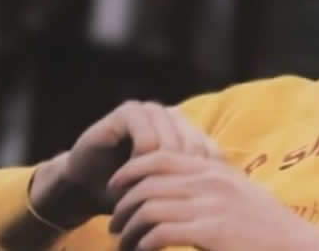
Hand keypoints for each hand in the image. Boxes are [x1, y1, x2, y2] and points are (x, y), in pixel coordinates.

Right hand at [30, 101, 220, 227]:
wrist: (86, 187)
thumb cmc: (132, 193)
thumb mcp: (168, 191)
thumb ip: (195, 186)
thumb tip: (233, 196)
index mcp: (188, 131)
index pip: (211, 152)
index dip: (204, 180)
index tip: (195, 207)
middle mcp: (173, 116)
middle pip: (194, 148)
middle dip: (182, 179)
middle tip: (170, 205)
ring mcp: (152, 110)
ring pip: (172, 144)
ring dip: (161, 173)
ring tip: (149, 195)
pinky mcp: (128, 112)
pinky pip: (148, 138)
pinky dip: (143, 161)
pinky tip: (133, 177)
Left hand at [108, 151, 318, 250]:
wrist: (297, 246)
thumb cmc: (267, 227)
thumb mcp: (239, 194)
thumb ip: (212, 184)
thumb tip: (182, 186)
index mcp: (214, 169)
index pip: (160, 156)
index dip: (130, 169)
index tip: (115, 187)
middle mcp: (209, 181)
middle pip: (147, 182)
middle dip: (123, 203)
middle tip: (114, 224)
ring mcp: (210, 206)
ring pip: (149, 208)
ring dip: (129, 229)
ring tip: (123, 244)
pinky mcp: (211, 233)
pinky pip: (160, 234)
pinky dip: (143, 245)